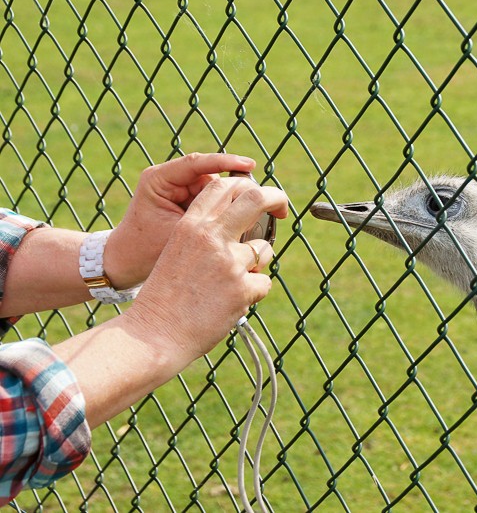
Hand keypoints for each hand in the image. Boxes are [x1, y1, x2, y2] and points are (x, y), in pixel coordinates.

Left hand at [104, 153, 258, 288]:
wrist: (124, 263)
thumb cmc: (143, 251)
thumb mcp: (175, 236)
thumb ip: (204, 222)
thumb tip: (242, 215)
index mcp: (159, 179)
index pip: (197, 163)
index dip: (226, 162)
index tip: (250, 165)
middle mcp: (170, 179)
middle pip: (213, 174)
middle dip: (240, 186)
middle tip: (266, 198)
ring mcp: (179, 189)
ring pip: (219, 189)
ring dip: (237, 200)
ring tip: (260, 214)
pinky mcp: (187, 201)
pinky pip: (216, 200)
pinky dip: (230, 210)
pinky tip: (247, 222)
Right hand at [124, 176, 288, 361]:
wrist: (153, 334)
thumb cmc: (166, 297)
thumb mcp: (177, 252)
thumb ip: (206, 236)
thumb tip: (243, 228)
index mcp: (190, 226)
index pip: (223, 186)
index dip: (246, 185)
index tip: (258, 196)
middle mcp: (210, 237)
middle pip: (255, 197)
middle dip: (275, 198)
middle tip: (281, 208)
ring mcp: (228, 261)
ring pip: (264, 249)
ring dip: (257, 265)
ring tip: (231, 283)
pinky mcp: (241, 288)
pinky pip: (264, 283)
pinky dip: (253, 294)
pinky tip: (229, 304)